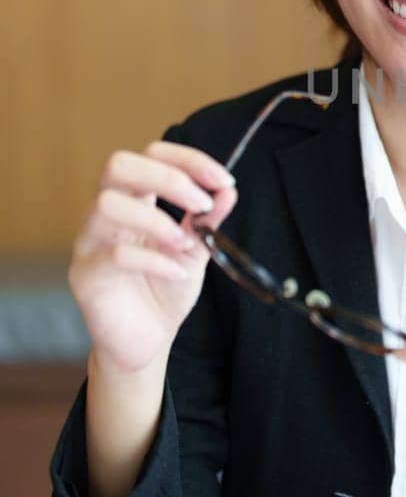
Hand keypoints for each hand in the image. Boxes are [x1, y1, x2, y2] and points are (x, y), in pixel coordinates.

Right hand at [69, 142, 237, 376]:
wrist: (146, 342)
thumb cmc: (165, 290)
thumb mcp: (196, 250)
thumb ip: (208, 220)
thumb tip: (228, 190)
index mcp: (134, 200)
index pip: (150, 154)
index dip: (187, 159)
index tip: (223, 181)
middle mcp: (105, 214)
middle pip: (118, 165)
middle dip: (168, 177)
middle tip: (202, 204)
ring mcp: (89, 242)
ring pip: (108, 204)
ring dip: (157, 220)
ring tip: (184, 244)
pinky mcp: (86, 276)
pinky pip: (114, 255)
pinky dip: (154, 260)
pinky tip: (176, 272)